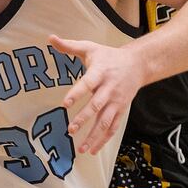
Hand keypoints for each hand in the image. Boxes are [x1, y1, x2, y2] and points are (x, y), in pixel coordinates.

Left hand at [49, 34, 143, 155]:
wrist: (137, 64)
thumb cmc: (109, 56)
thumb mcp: (90, 47)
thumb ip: (69, 46)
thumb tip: (50, 38)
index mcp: (100, 72)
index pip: (87, 84)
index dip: (77, 93)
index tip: (65, 104)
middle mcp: (109, 88)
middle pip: (97, 106)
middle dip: (84, 118)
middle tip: (71, 129)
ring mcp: (116, 101)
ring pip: (106, 121)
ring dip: (94, 135)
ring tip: (81, 148)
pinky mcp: (121, 109)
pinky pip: (113, 127)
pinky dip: (104, 139)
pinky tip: (93, 150)